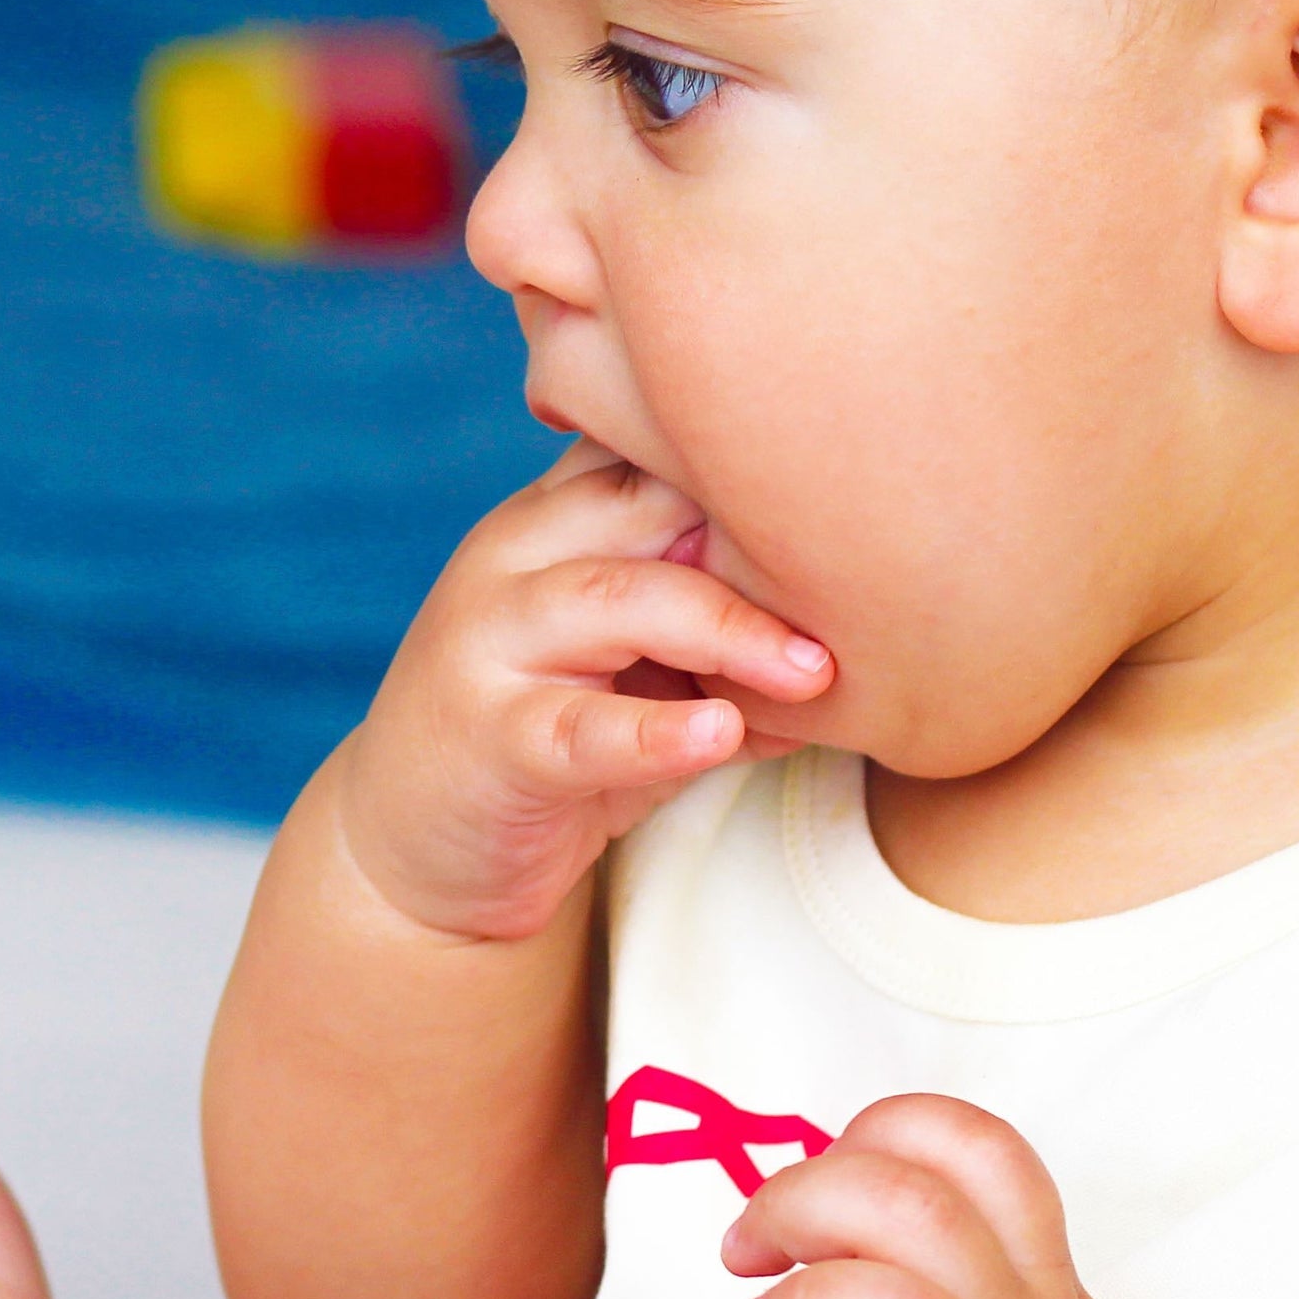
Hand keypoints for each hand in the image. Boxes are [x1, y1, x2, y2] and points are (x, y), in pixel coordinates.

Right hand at [329, 446, 833, 941]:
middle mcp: (512, 558)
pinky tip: (720, 735)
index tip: (861, 482)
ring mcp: (489, 643)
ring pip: (614, 600)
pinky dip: (655, 732)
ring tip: (814, 670)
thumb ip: (725, 632)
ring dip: (726, 628)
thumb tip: (879, 627)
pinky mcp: (489, 739)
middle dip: (758, 533)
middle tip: (872, 578)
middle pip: (642, 503)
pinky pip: (580, 728)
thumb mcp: (641, 667)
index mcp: (553, 520)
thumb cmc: (557, 737)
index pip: (652, 452)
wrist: (419, 845)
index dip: (753, 459)